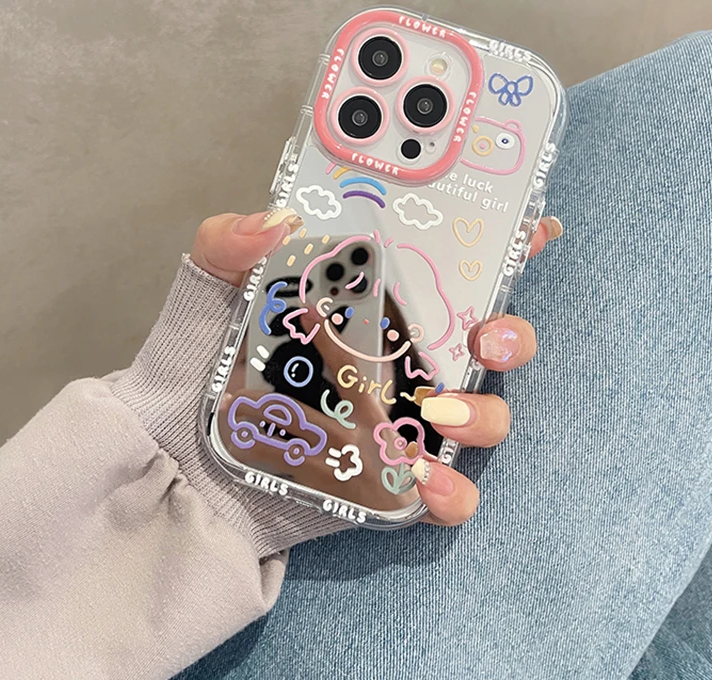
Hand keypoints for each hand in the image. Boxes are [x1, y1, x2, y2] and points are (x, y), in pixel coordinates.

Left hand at [192, 208, 561, 527]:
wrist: (178, 464)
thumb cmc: (200, 368)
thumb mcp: (208, 292)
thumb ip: (228, 243)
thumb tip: (279, 219)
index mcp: (373, 305)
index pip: (451, 269)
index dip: (502, 248)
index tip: (533, 229)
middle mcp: (401, 359)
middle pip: (490, 342)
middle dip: (511, 333)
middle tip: (487, 334)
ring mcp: (402, 421)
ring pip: (484, 415)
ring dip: (483, 412)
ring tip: (438, 412)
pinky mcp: (392, 479)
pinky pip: (449, 492)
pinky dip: (453, 489)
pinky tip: (425, 478)